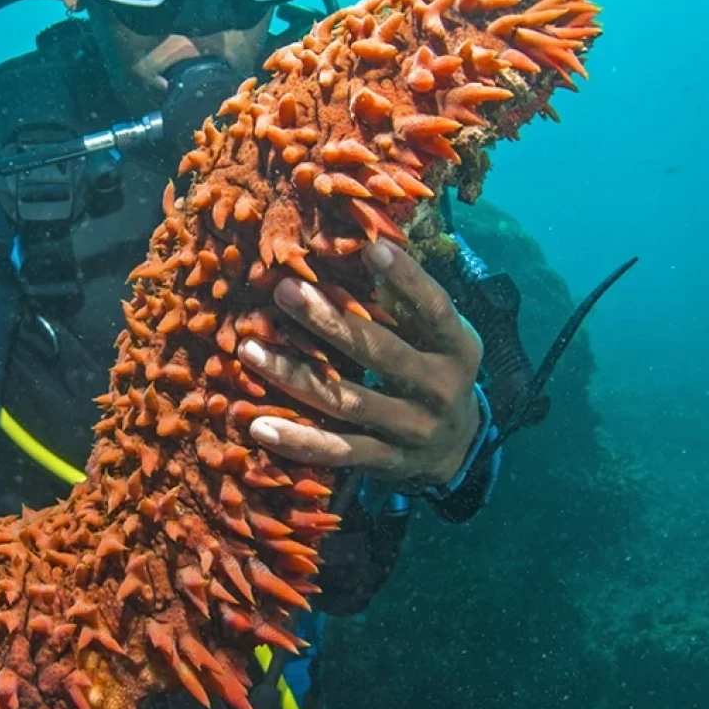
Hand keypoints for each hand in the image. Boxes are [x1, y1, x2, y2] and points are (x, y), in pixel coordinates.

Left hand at [240, 239, 483, 485]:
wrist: (458, 448)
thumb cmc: (437, 369)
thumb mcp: (441, 335)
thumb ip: (408, 301)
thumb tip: (365, 247)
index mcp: (458, 349)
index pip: (435, 310)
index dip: (408, 279)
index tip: (370, 247)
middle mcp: (440, 390)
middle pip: (380, 353)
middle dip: (329, 322)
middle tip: (284, 291)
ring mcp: (413, 430)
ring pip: (348, 402)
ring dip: (295, 376)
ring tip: (250, 351)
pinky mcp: (387, 462)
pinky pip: (339, 451)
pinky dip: (300, 441)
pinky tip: (260, 426)